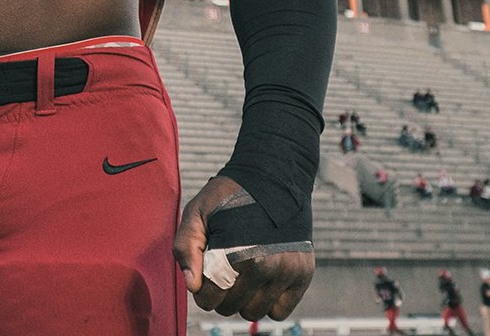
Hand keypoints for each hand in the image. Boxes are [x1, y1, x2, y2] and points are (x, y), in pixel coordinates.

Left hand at [174, 175, 315, 320]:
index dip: (201, 289)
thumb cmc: (229, 195)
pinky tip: (262, 280)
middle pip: (230, 308)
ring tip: (242, 274)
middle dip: (221, 293)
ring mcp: (286, 271)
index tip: (205, 274)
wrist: (273, 177)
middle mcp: (264, 266)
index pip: (208, 299)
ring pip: (254, 313)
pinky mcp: (303, 274)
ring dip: (244, 300)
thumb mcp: (196, 213)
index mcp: (235, 252)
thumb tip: (192, 286)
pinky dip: (268, 302)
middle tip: (223, 270)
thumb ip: (186, 248)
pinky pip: (279, 312)